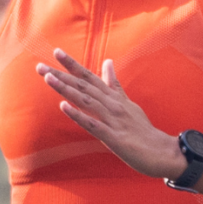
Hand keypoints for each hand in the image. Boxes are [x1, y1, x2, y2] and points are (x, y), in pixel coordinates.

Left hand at [36, 49, 179, 178]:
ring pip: (86, 101)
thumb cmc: (143, 129)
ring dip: (66, 89)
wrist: (162, 151)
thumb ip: (115, 84)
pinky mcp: (114, 138)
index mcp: (114, 97)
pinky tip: (64, 107)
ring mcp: (113, 120)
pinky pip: (93, 125)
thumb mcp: (128, 103)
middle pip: (84, 86)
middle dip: (61, 75)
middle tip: (40, 66)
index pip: (90, 76)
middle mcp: (112, 104)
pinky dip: (78, 115)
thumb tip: (107, 62)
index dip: (73, 65)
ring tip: (48, 79)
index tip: (56, 52)